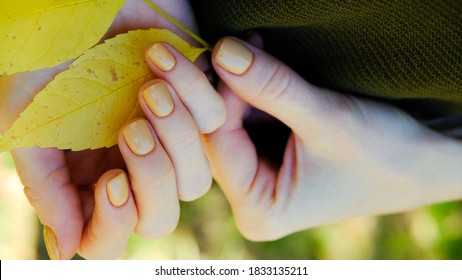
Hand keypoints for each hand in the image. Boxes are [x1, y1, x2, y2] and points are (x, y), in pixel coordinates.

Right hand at [0, 0, 223, 258]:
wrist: (83, 0)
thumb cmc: (48, 56)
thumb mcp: (31, 122)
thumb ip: (47, 186)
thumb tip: (66, 250)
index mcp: (90, 177)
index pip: (109, 236)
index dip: (114, 222)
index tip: (111, 180)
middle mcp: (132, 167)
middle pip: (160, 215)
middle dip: (152, 177)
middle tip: (131, 127)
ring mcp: (167, 140)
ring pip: (195, 177)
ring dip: (176, 134)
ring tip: (149, 87)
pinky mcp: (196, 104)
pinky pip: (215, 121)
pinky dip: (191, 88)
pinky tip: (159, 54)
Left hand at [203, 36, 461, 240]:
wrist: (422, 161)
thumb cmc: (384, 153)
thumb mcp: (326, 118)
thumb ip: (272, 86)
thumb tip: (224, 51)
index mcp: (259, 210)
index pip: (219, 143)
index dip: (223, 95)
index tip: (232, 50)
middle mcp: (252, 202)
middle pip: (220, 135)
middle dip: (232, 89)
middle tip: (243, 43)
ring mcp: (260, 182)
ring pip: (232, 124)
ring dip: (244, 86)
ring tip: (258, 48)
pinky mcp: (271, 163)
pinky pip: (249, 123)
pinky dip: (257, 94)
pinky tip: (265, 68)